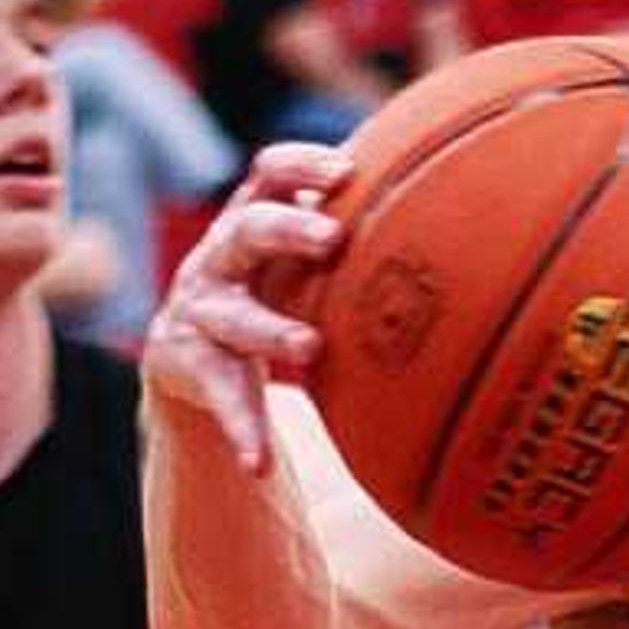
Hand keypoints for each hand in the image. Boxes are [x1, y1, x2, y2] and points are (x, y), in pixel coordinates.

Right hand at [139, 141, 350, 472]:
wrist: (188, 356)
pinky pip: (221, 397)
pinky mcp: (191, 365)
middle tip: (332, 238)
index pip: (267, 175)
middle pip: (246, 231)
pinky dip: (242, 429)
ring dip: (271, 330)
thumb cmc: (265, 297)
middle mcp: (218, 260)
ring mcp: (201, 313)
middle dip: (288, 230)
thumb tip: (440, 215)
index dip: (300, 165)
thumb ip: (340, 239)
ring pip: (234, 318)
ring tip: (309, 348)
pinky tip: (259, 464)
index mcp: (248, 225)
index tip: (345, 169)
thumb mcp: (293, 264)